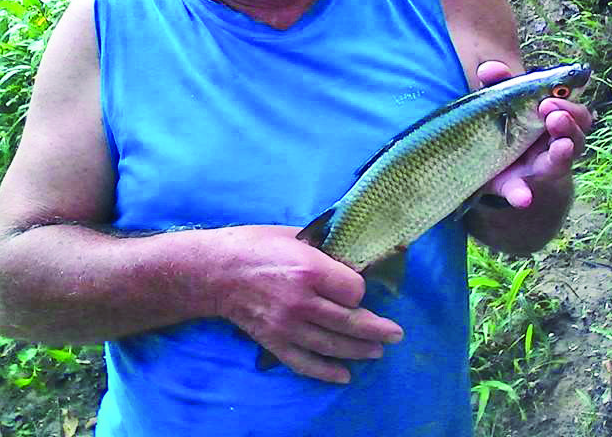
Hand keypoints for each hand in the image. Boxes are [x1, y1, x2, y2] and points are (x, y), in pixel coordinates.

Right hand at [211, 226, 403, 383]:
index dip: (359, 290)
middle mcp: (301, 301)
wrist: (216, 271)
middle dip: (377, 329)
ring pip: (333, 345)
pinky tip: (344, 374)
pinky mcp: (274, 341)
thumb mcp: (295, 236)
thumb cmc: (256, 245)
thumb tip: (353, 263)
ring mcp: (287, 325)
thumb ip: (324, 253)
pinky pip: (305, 362)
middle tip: (395, 334)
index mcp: (309, 269)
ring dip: (359, 351)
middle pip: (350, 322)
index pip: (354, 290)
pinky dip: (326, 372)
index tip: (355, 287)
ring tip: (376, 351)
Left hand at [476, 61, 591, 207]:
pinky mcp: (516, 189)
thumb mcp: (501, 105)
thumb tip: (489, 69)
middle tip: (552, 113)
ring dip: (562, 153)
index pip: (577, 113)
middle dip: (568, 123)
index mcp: (554, 122)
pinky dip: (521, 195)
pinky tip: (523, 198)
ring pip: (560, 163)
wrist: (490, 168)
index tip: (552, 99)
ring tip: (560, 145)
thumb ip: (497, 85)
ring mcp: (538, 169)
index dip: (571, 105)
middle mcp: (554, 146)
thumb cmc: (504, 127)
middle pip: (577, 136)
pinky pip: (521, 193)